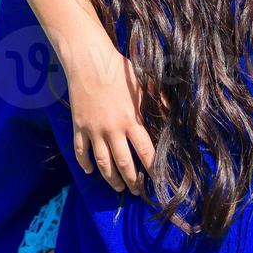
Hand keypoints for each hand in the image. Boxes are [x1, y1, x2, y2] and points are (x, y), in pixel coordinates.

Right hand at [65, 40, 154, 194]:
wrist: (88, 61)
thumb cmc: (119, 69)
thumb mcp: (144, 83)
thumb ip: (159, 100)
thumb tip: (173, 113)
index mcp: (131, 120)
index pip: (146, 152)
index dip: (153, 169)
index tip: (158, 181)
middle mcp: (113, 129)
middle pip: (124, 163)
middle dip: (132, 181)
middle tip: (137, 191)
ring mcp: (94, 130)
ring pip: (102, 162)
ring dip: (111, 178)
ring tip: (118, 186)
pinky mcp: (79, 126)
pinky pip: (80, 151)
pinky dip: (84, 163)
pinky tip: (90, 171)